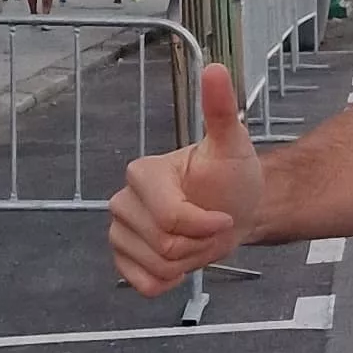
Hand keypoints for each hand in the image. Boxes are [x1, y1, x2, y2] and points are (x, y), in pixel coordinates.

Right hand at [109, 64, 265, 292]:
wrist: (233, 208)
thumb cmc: (230, 177)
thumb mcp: (233, 144)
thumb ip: (221, 110)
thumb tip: (215, 68)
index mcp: (143, 173)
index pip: (172, 218)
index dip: (207, 224)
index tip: (225, 215)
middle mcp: (122, 201)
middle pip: (165, 246)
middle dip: (200, 243)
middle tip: (211, 225)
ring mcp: (119, 232)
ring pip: (158, 267)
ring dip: (190, 261)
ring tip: (198, 238)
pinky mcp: (123, 260)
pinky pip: (143, 284)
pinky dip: (170, 279)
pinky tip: (181, 259)